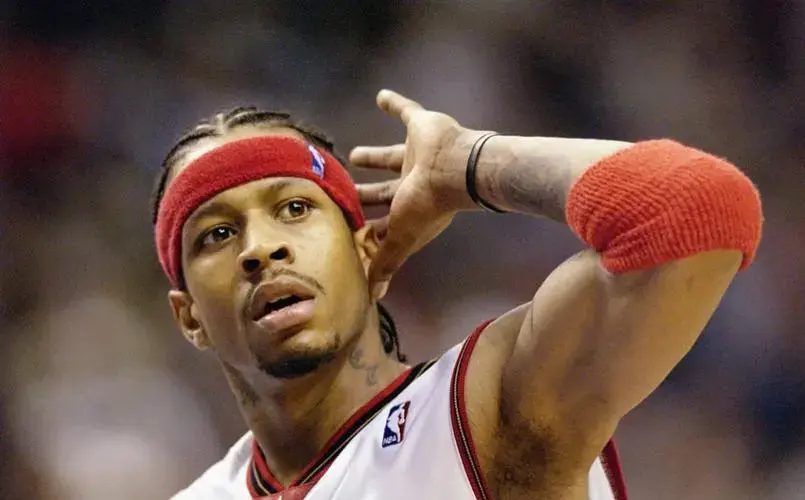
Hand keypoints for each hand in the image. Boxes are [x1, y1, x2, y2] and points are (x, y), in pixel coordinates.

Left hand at [350, 89, 479, 295]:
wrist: (458, 169)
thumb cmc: (429, 206)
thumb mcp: (400, 238)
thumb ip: (386, 262)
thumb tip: (373, 296)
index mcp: (410, 210)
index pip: (385, 223)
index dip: (370, 229)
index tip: (352, 231)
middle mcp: (414, 184)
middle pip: (385, 192)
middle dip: (366, 195)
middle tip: (346, 193)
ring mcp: (419, 156)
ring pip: (391, 157)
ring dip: (373, 157)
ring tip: (353, 155)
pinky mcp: (422, 127)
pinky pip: (407, 112)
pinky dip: (395, 104)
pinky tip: (381, 96)